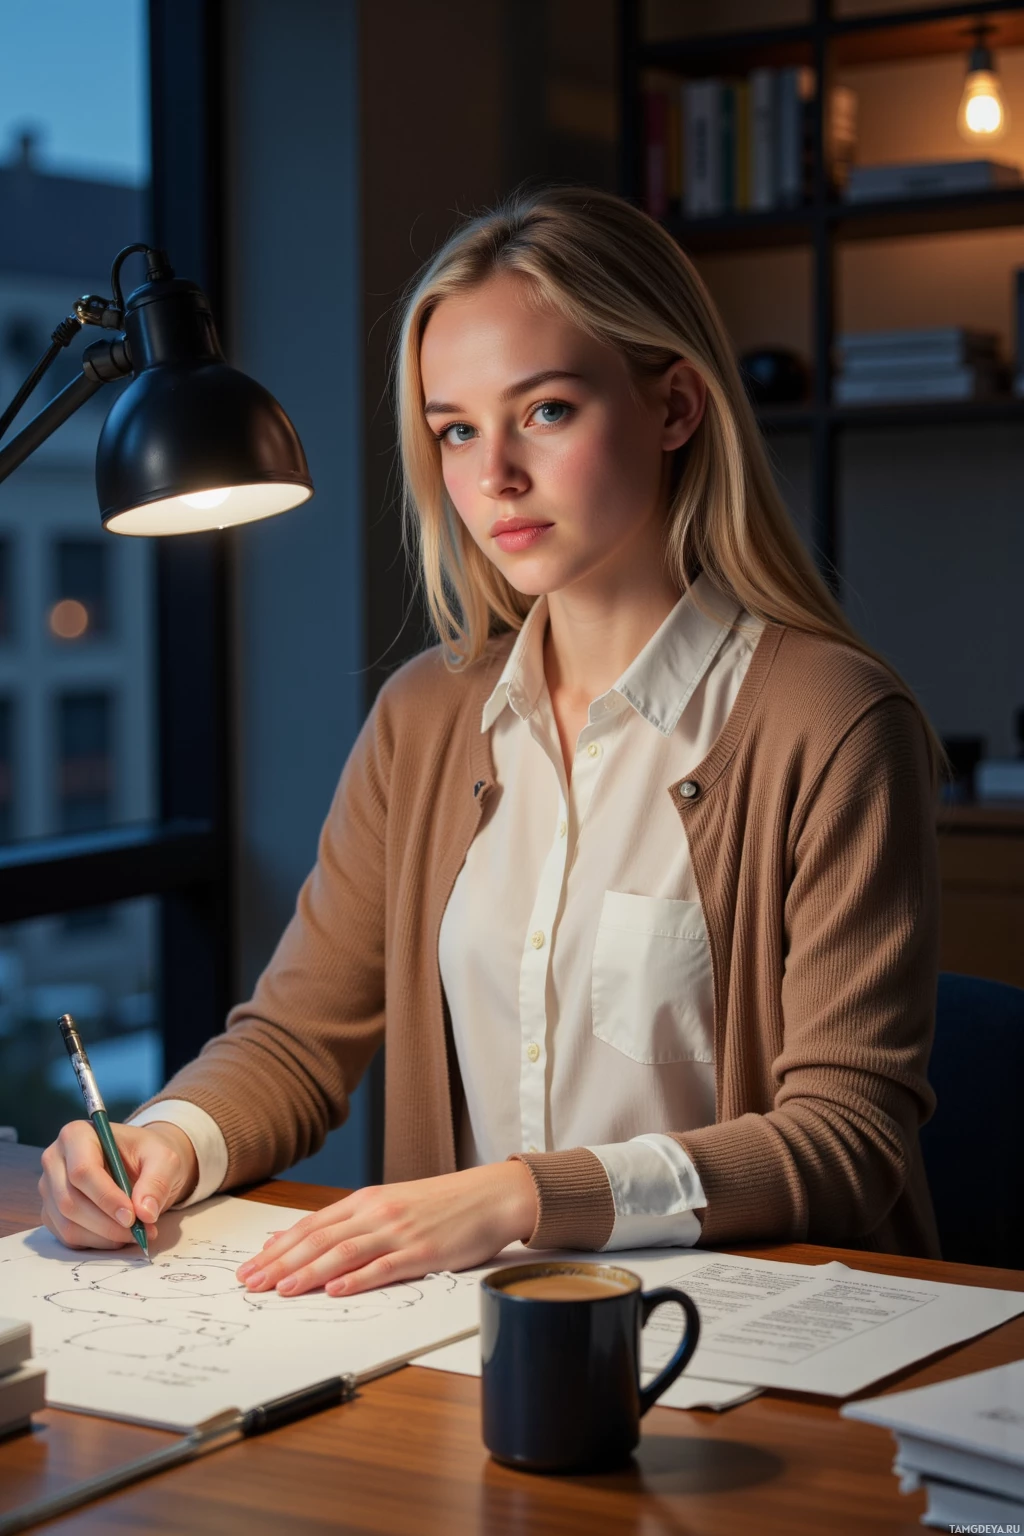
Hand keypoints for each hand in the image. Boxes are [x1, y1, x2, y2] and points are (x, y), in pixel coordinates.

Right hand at [39, 1120, 198, 1249]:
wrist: (142, 1163)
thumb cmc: (149, 1155)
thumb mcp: (165, 1159)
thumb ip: (157, 1182)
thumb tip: (145, 1213)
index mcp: (77, 1135)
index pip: (82, 1171)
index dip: (106, 1198)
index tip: (132, 1217)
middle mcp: (55, 1160)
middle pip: (70, 1201)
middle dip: (107, 1223)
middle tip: (139, 1231)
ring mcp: (50, 1189)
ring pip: (68, 1223)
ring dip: (104, 1236)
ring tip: (136, 1233)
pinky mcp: (52, 1213)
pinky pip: (68, 1237)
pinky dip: (97, 1242)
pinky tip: (120, 1235)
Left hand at [235, 1163, 538, 1297]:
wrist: (488, 1196)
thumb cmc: (439, 1204)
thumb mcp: (388, 1203)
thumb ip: (346, 1221)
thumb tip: (298, 1236)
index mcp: (366, 1200)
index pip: (311, 1225)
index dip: (277, 1247)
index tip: (250, 1267)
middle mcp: (377, 1213)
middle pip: (320, 1239)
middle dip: (281, 1262)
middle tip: (251, 1283)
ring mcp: (399, 1233)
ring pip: (344, 1253)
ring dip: (310, 1272)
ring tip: (282, 1289)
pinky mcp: (422, 1253)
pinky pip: (384, 1267)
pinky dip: (357, 1279)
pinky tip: (335, 1289)